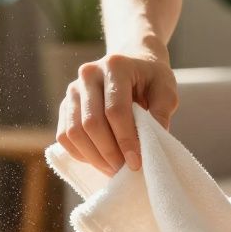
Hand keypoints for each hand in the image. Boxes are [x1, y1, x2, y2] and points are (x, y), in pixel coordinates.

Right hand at [56, 49, 177, 176]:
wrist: (133, 62)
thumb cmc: (151, 78)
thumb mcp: (167, 89)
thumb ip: (162, 113)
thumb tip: (151, 144)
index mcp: (115, 66)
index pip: (115, 110)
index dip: (125, 140)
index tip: (136, 162)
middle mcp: (88, 74)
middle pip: (91, 123)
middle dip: (109, 153)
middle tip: (125, 170)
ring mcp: (73, 89)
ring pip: (74, 132)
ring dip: (94, 157)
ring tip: (114, 169)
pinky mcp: (65, 105)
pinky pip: (64, 136)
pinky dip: (81, 153)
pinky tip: (100, 160)